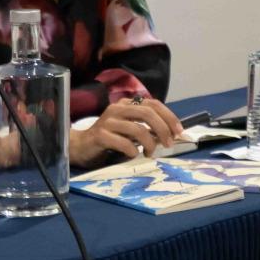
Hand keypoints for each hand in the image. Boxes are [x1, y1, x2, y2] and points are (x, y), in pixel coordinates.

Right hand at [69, 96, 183, 166]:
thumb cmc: (109, 138)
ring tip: (150, 153)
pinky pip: (123, 143)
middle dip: (162, 129)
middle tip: (168, 144)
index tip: (178, 131)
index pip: (153, 104)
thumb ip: (147, 128)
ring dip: (149, 143)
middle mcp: (117, 108)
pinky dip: (133, 151)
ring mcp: (108, 121)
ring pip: (137, 129)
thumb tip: (171, 134)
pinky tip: (134, 155)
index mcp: (127, 104)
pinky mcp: (100, 135)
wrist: (81, 146)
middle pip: (147, 113)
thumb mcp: (130, 129)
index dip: (169, 116)